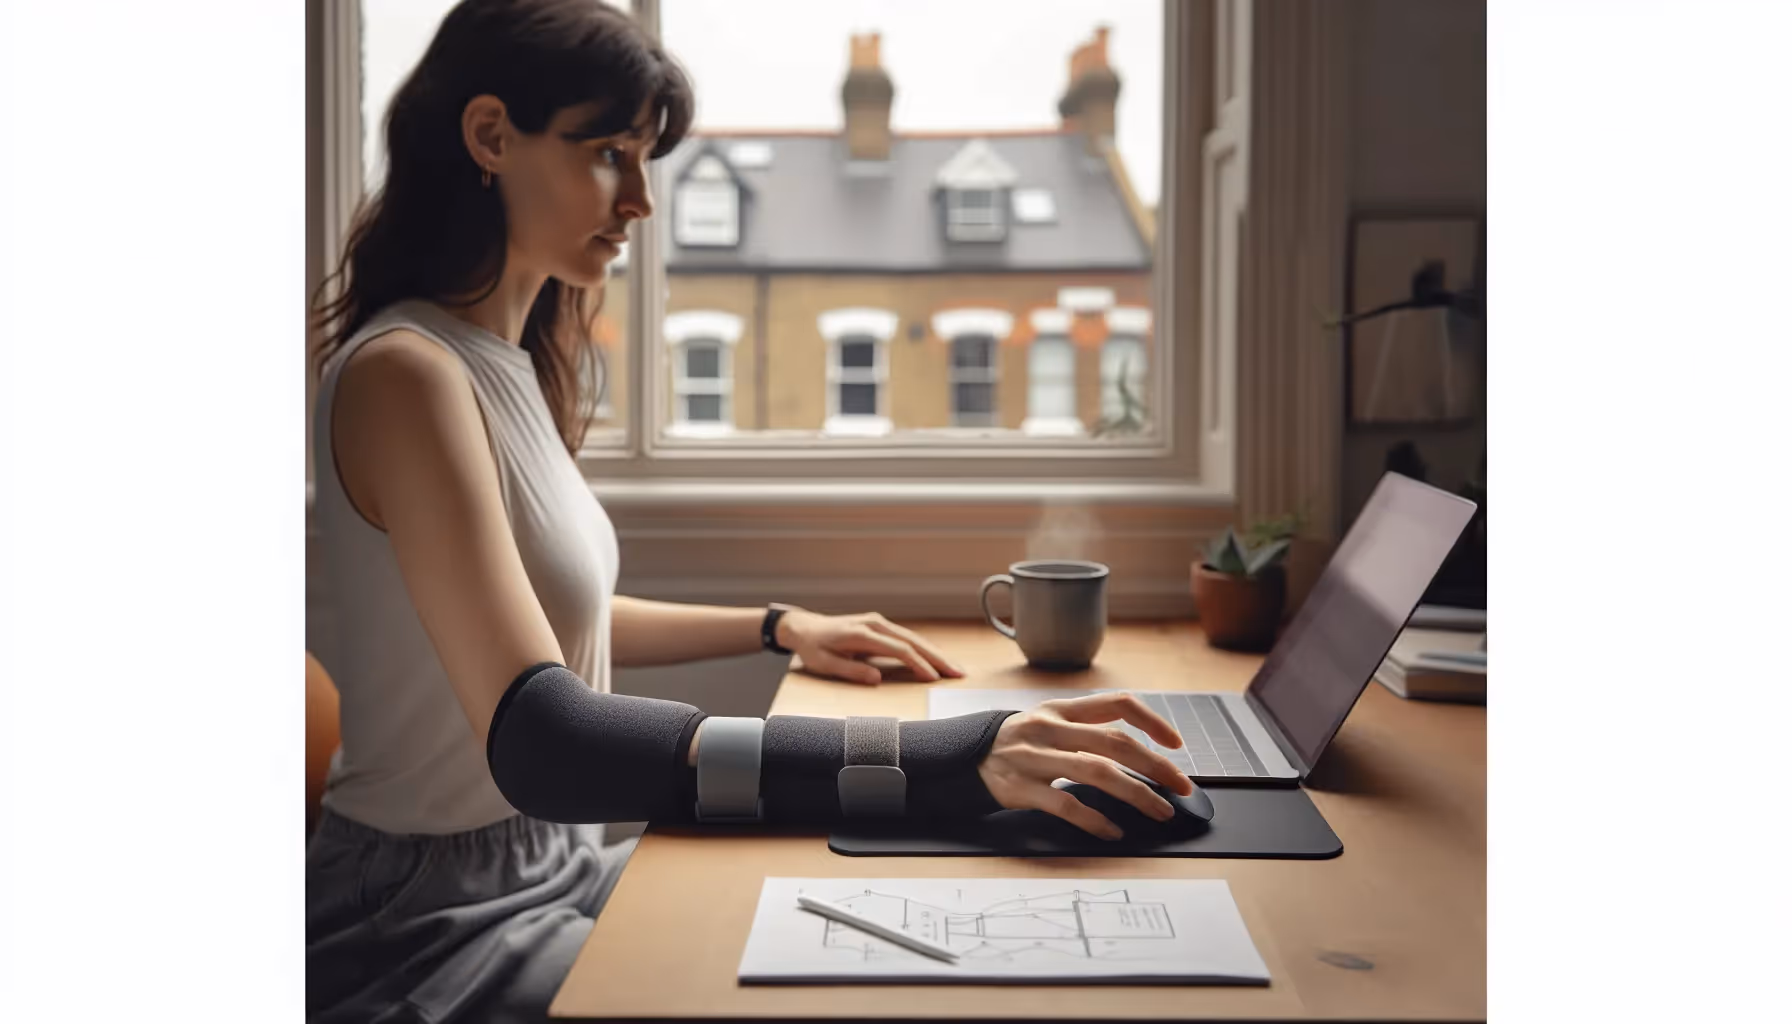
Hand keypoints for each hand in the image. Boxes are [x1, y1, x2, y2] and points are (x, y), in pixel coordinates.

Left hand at [777, 609, 965, 684]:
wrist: (805, 628)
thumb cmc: (813, 648)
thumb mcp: (825, 664)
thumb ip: (851, 671)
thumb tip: (876, 678)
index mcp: (862, 634)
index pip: (898, 649)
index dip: (918, 664)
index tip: (933, 678)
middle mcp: (874, 624)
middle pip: (913, 640)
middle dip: (937, 657)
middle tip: (958, 672)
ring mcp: (878, 623)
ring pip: (913, 637)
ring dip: (934, 653)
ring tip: (953, 668)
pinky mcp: (879, 626)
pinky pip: (906, 637)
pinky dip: (923, 648)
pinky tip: (935, 659)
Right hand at [976, 692, 1193, 839]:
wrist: (961, 757)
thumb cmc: (1018, 744)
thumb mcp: (1047, 722)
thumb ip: (1086, 730)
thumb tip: (1141, 754)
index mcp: (1062, 709)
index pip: (1117, 704)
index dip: (1152, 722)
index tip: (1176, 745)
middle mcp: (1049, 728)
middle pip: (1114, 742)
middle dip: (1155, 766)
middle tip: (1182, 787)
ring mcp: (1033, 757)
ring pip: (1097, 772)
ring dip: (1136, 795)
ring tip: (1159, 812)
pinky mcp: (1020, 788)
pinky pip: (1066, 805)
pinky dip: (1095, 821)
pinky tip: (1113, 831)